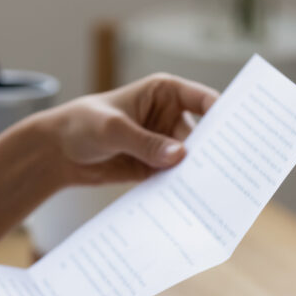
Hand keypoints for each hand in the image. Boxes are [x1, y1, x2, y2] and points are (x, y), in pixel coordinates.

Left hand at [46, 73, 218, 185]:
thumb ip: (145, 143)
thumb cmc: (82, 125)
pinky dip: (182, 189)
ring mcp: (164, 144)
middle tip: (230, 170)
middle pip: (203, 135)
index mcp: (165, 93)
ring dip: (199, 175)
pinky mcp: (155, 168)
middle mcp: (170, 117)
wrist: (57, 153)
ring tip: (213, 192)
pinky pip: (175, 179)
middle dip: (214, 152)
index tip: (238, 134)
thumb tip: (179, 156)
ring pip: (191, 160)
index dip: (224, 115)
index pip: (204, 101)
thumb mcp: (113, 129)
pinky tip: (191, 202)